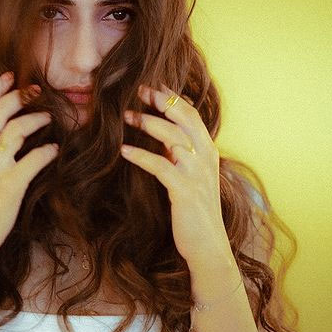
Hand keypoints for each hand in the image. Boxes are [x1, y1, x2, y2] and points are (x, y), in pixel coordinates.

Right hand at [0, 71, 58, 262]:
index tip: (11, 76)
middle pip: (0, 109)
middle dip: (20, 95)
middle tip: (36, 91)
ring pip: (18, 128)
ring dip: (37, 119)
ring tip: (47, 118)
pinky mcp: (11, 184)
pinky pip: (36, 158)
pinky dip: (48, 151)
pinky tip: (54, 150)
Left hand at [120, 82, 231, 267]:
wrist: (208, 247)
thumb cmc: (196, 213)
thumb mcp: (193, 178)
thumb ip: (183, 156)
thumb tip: (163, 138)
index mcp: (208, 151)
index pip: (192, 114)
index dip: (172, 97)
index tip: (153, 85)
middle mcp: (205, 158)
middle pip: (184, 118)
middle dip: (160, 101)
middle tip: (137, 90)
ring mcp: (197, 173)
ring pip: (172, 137)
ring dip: (147, 123)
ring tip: (125, 116)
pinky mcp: (184, 191)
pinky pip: (160, 166)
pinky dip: (141, 155)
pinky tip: (123, 150)